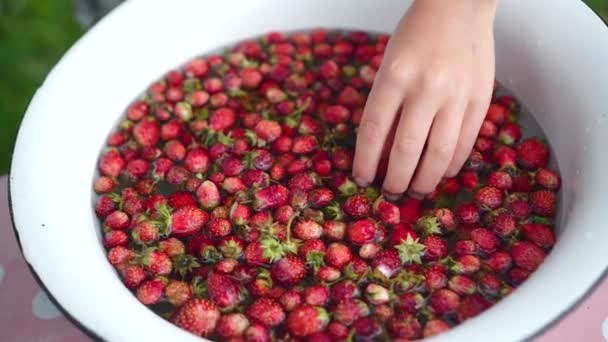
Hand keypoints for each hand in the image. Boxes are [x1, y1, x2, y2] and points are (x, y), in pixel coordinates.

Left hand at [352, 0, 496, 199]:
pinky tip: (442, 172)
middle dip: (396, 179)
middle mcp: (427, 87)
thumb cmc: (416, 35)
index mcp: (395, 75)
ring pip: (440, 153)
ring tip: (416, 190)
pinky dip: (452, 164)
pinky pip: (466, 142)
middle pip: (407, 149)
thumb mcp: (389, 64)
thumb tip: (382, 152)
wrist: (459, 6)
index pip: (374, 131)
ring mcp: (457, 94)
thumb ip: (386, 105)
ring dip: (425, 180)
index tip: (362, 178)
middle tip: (391, 192)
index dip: (365, 161)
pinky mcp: (481, 99)